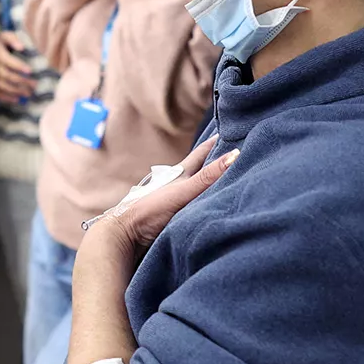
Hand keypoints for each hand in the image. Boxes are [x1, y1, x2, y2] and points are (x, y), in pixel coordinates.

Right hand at [0, 30, 35, 103]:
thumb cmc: (0, 43)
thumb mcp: (5, 35)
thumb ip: (12, 38)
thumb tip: (21, 47)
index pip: (6, 60)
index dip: (18, 66)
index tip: (30, 70)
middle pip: (6, 75)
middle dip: (21, 81)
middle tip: (34, 84)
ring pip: (1, 85)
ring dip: (15, 91)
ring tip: (28, 93)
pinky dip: (6, 98)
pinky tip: (16, 99)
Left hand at [89, 136, 236, 252]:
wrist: (125, 235)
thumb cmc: (150, 210)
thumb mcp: (183, 191)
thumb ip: (207, 177)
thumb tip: (236, 154)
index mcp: (180, 173)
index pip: (203, 152)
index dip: (217, 141)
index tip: (232, 127)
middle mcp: (180, 184)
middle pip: (202, 167)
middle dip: (218, 158)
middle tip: (238, 147)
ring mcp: (178, 200)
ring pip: (201, 186)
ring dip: (214, 181)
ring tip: (232, 175)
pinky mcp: (177, 217)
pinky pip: (199, 205)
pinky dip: (209, 201)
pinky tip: (215, 204)